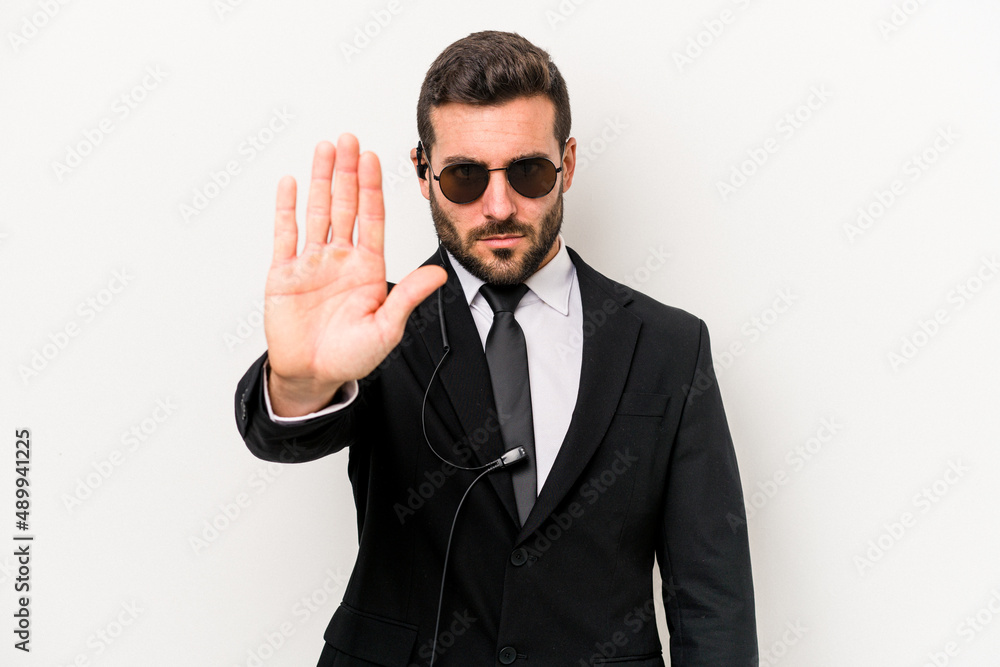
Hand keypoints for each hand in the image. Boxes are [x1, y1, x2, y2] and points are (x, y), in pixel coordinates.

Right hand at [264, 134, 446, 416]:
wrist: (312, 376)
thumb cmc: (351, 357)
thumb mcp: (387, 328)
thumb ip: (408, 296)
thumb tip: (439, 274)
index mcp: (367, 268)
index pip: (372, 218)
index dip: (372, 187)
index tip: (373, 158)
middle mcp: (340, 259)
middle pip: (345, 205)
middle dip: (348, 172)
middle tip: (349, 139)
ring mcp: (312, 263)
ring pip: (317, 211)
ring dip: (321, 180)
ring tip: (325, 149)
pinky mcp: (284, 273)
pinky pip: (285, 234)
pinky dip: (286, 208)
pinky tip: (290, 183)